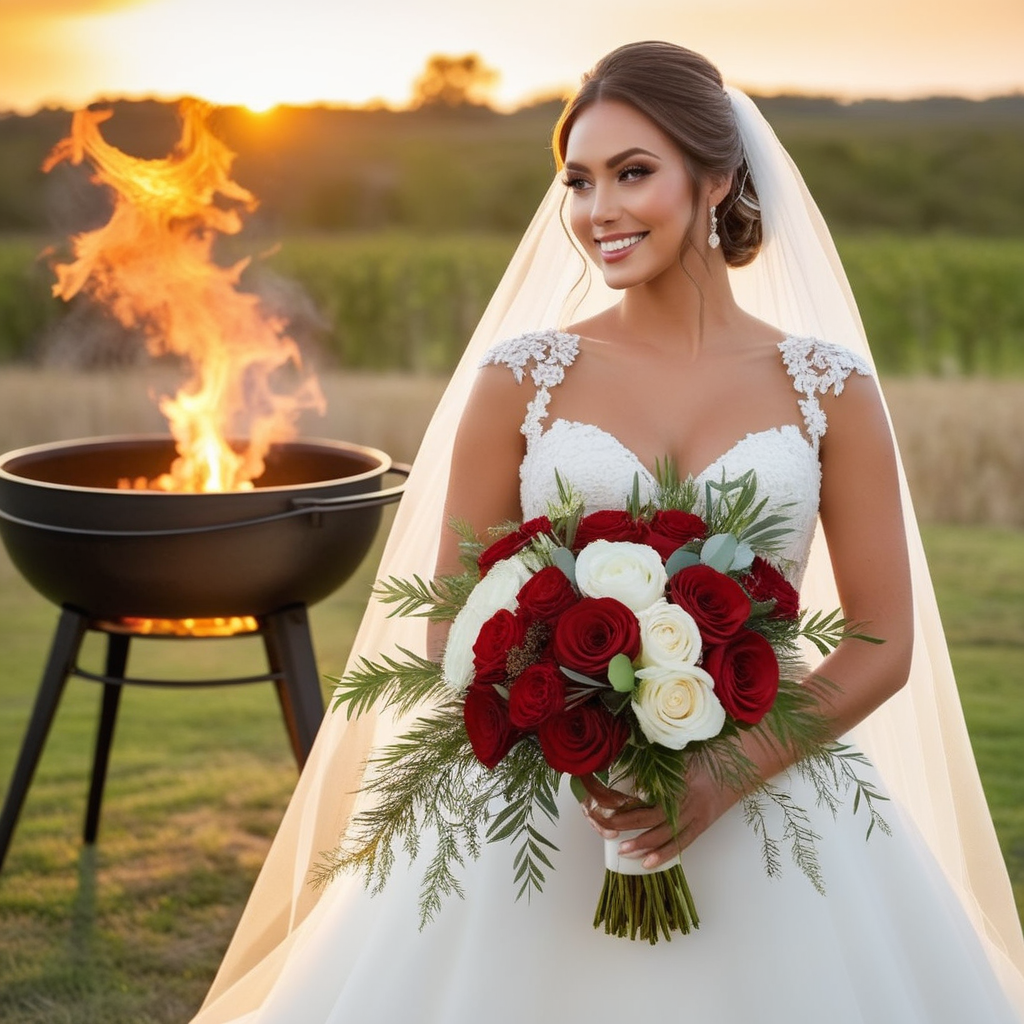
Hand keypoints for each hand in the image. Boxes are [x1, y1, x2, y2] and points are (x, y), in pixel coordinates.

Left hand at [578, 764, 739, 868]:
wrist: (743, 765)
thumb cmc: (710, 753)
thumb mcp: (682, 752)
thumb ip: (660, 762)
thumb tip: (631, 767)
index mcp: (681, 780)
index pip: (650, 796)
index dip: (630, 806)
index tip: (610, 809)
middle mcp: (689, 800)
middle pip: (655, 817)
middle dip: (630, 825)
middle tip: (609, 831)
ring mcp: (698, 814)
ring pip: (668, 834)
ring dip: (645, 844)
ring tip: (624, 851)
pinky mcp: (704, 824)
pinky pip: (683, 841)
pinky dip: (665, 853)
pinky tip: (649, 862)